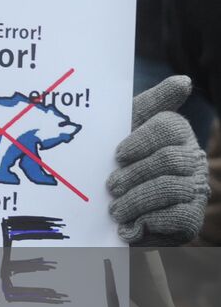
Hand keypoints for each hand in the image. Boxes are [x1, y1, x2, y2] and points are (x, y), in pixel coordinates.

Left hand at [107, 77, 208, 245]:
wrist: (112, 209)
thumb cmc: (116, 159)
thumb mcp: (124, 128)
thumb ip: (150, 103)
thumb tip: (184, 81)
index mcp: (176, 131)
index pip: (168, 126)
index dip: (141, 140)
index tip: (117, 154)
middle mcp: (192, 157)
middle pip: (169, 160)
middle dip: (134, 174)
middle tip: (110, 186)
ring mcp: (196, 188)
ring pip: (172, 188)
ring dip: (137, 200)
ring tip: (114, 209)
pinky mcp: (192, 219)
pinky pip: (178, 216)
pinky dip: (149, 220)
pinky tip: (130, 224)